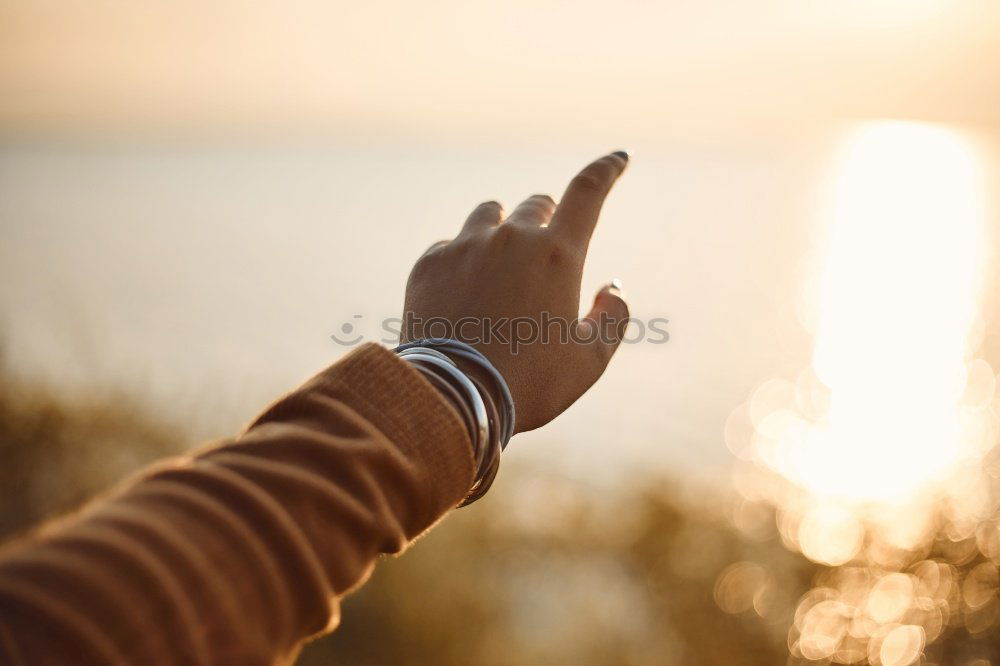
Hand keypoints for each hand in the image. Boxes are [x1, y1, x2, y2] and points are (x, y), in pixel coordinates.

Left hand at [401, 151, 629, 432]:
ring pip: (489, 214)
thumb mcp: (590, 361)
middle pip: (535, 205)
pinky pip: (450, 244)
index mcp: (558, 254)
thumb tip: (613, 287)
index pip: (588, 191)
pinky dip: (463, 258)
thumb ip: (612, 317)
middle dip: (547, 220)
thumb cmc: (530, 382)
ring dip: (502, 229)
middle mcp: (511, 238)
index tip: (618, 157)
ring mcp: (466, 246)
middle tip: (545, 250)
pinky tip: (462, 292)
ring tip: (500, 265)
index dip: (607, 170)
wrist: (452, 397)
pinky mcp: (429, 263)